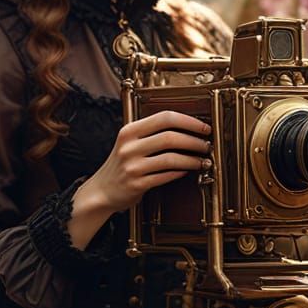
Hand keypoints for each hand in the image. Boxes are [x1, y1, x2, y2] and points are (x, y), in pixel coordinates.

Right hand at [85, 110, 212, 215]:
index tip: (203, 127)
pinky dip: (180, 172)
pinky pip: (165, 176)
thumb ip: (152, 133)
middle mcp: (129, 146)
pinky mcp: (136, 184)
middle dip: (194, 141)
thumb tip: (188, 128)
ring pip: (170, 158)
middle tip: (206, 145)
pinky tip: (187, 171)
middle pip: (169, 137)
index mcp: (129, 131)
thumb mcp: (130, 143)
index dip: (188, 121)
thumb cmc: (121, 165)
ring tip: (202, 160)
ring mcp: (132, 166)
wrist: (101, 190)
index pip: (164, 117)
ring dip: (192, 159)